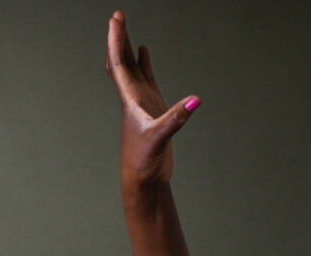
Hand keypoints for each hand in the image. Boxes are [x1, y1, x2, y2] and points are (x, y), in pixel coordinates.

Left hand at [105, 11, 198, 188]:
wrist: (143, 183)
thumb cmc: (144, 164)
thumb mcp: (159, 140)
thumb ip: (176, 120)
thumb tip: (195, 101)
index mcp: (130, 102)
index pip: (120, 65)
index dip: (117, 42)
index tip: (116, 19)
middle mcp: (133, 100)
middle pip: (122, 63)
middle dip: (120, 39)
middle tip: (117, 16)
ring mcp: (142, 104)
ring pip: (132, 70)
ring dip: (129, 49)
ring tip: (125, 27)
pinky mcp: (152, 110)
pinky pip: (146, 80)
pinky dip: (144, 64)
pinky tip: (145, 52)